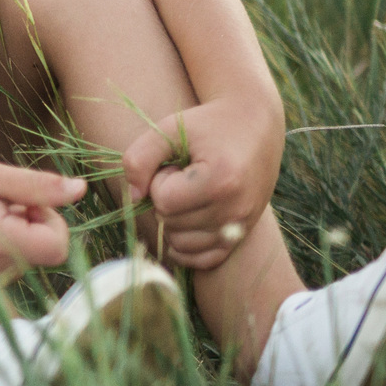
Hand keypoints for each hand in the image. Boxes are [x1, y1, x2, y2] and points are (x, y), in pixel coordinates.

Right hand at [0, 158, 84, 282]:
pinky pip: (0, 267)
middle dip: (27, 222)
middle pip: (40, 250)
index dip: (48, 218)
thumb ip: (39, 186)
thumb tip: (81, 190)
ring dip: (10, 233)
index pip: (58, 244)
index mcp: (1, 246)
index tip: (23, 200)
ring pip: (21, 257)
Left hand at [119, 97, 283, 270]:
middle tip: (184, 176)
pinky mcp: (242, 235)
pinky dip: (188, 246)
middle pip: (170, 222)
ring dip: (175, 220)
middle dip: (167, 198)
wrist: (253, 126)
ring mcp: (242, 226)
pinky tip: (187, 221)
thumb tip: (132, 197)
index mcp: (221, 180)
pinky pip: (204, 260)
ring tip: (191, 193)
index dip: (159, 180)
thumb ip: (139, 158)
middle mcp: (236, 208)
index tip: (176, 165)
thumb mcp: (168, 129)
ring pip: (181, 244)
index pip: (163, 200)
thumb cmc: (207, 125)